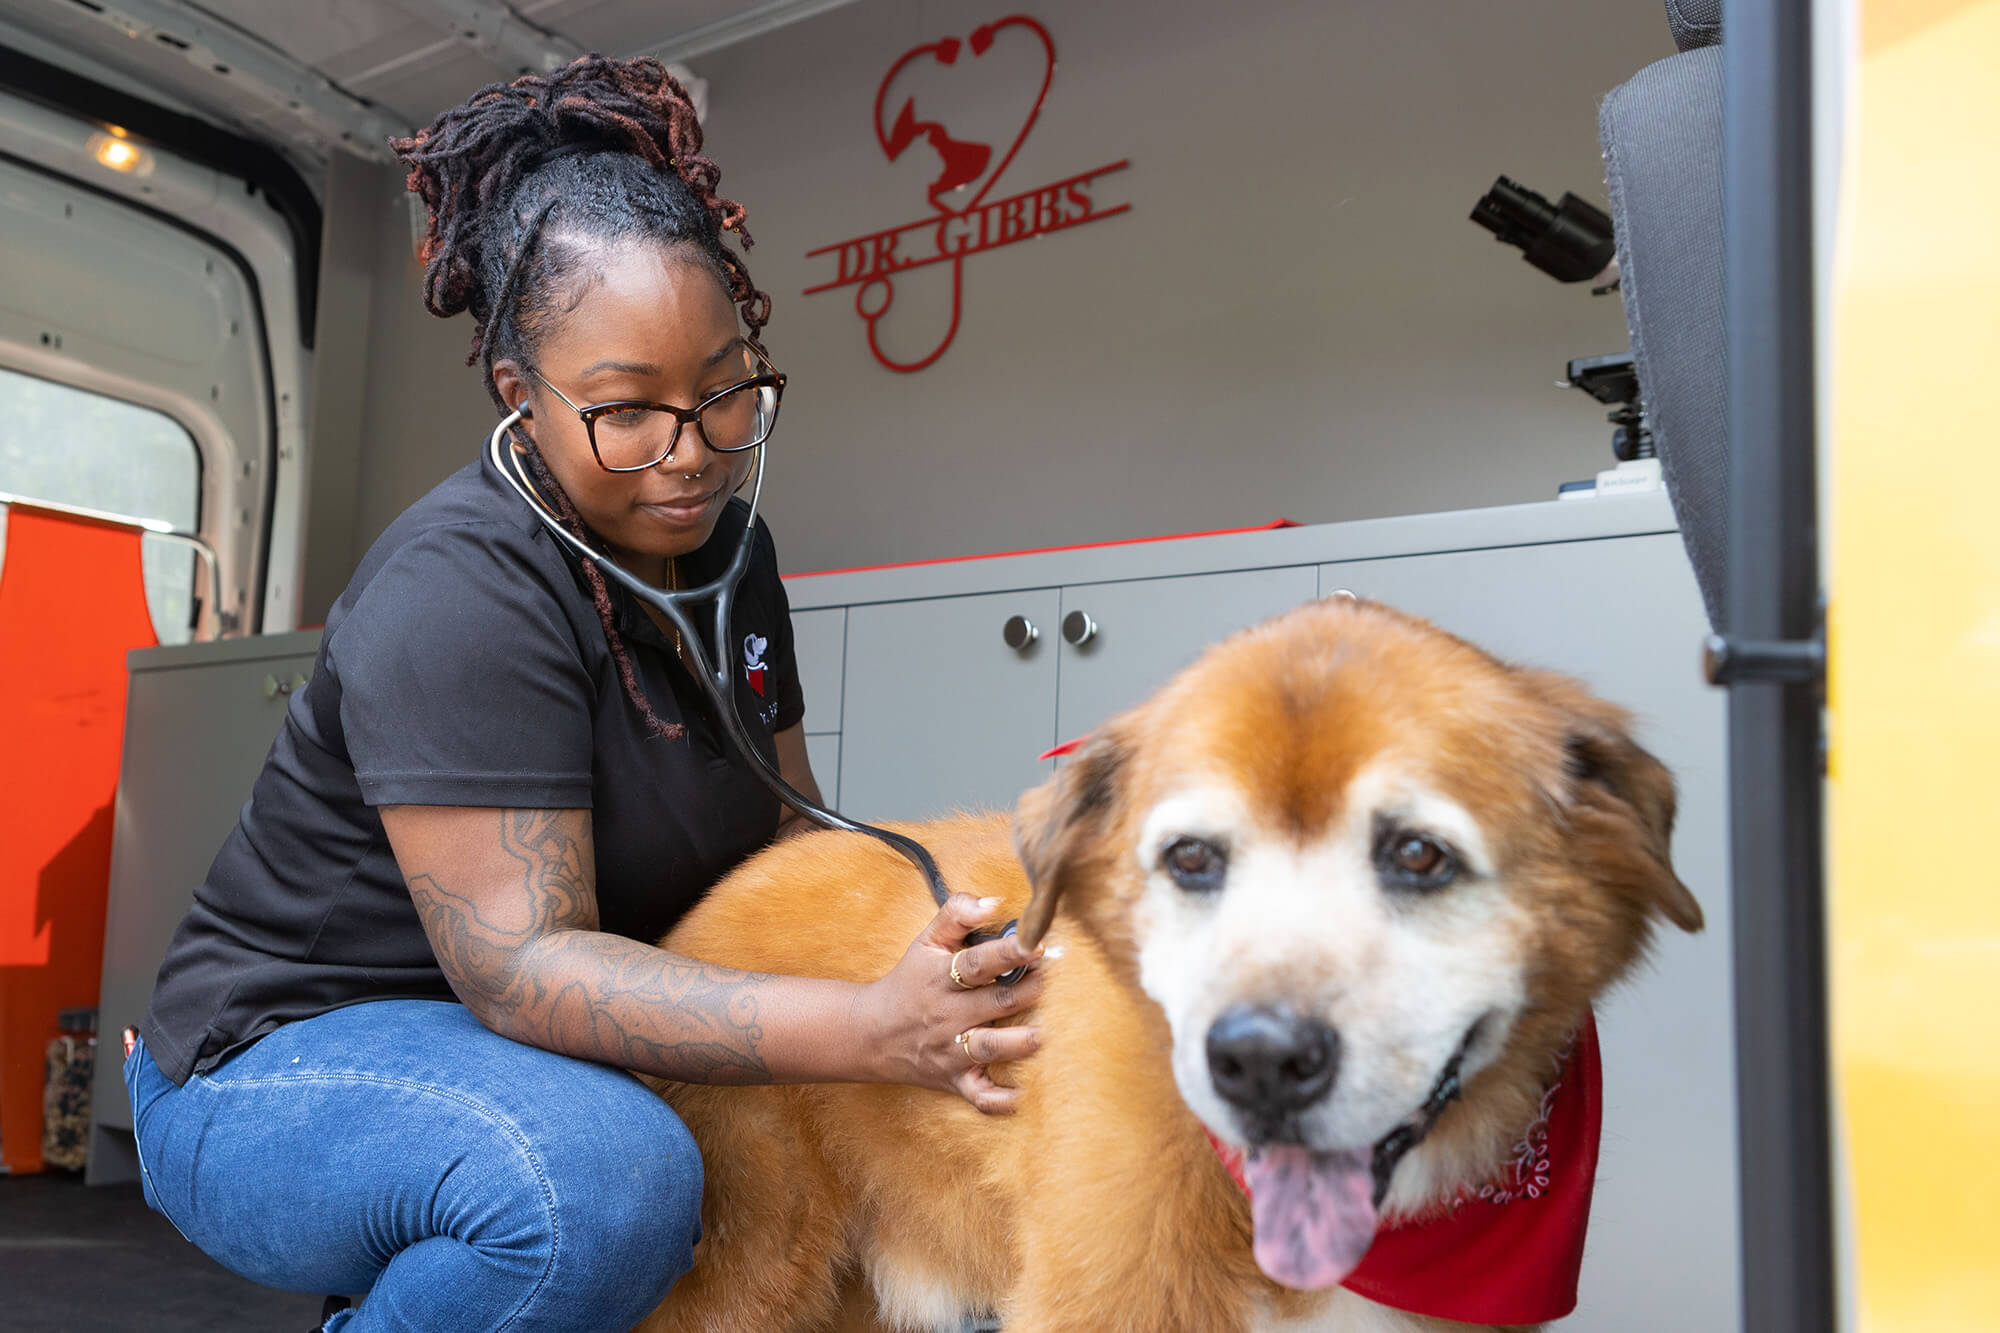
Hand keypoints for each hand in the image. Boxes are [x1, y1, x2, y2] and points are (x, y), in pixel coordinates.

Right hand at [851, 893, 1046, 1114]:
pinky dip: (997, 1102)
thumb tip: (995, 901)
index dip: (1008, 952)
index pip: (977, 962)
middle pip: (993, 1003)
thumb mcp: (926, 941)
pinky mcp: (954, 1079)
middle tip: (1053, 981)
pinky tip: (1020, 1098)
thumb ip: (958, 912)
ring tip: (1043, 1034)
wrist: (871, 1033)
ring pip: (988, 1048)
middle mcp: (948, 1014)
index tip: (1036, 943)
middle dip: (1027, 991)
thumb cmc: (910, 980)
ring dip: (1017, 1043)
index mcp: (942, 977)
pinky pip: (977, 1095)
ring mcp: (951, 1050)